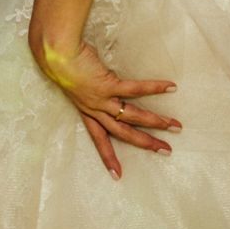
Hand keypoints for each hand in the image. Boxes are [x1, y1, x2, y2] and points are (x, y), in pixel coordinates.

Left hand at [35, 40, 179, 179]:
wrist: (55, 53)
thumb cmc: (62, 62)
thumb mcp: (75, 82)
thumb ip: (91, 87)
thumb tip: (109, 81)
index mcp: (87, 112)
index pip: (99, 140)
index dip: (108, 157)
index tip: (118, 175)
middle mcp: (95, 110)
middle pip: (123, 133)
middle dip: (146, 143)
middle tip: (166, 150)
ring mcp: (102, 99)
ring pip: (132, 116)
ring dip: (155, 122)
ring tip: (174, 125)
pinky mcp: (108, 84)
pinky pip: (135, 89)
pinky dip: (154, 87)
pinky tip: (170, 86)